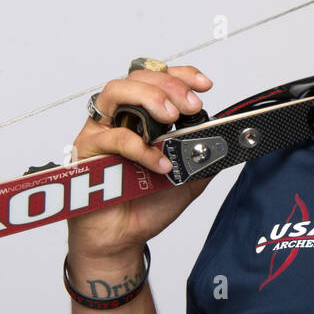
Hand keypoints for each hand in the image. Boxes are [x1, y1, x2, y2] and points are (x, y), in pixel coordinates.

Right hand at [66, 64, 214, 263]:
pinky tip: (160, 163)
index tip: (204, 85)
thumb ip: (204, 154)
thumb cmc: (150, 202)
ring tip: (171, 117)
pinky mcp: (87, 150)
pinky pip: (112, 137)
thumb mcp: (190, 175)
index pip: (160, 79)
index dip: (182, 76)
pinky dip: (140, 147)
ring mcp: (101, 130)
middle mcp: (121, 116)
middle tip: (190, 106)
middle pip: (138, 78)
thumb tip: (226, 138)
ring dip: (148, 97)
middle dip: (169, 86)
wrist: (126, 236)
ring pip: (115, 92)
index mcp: (145, 115)